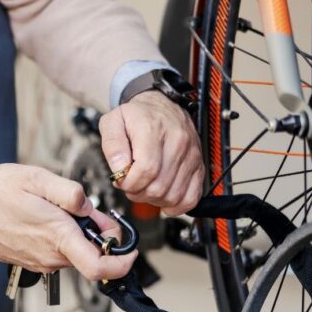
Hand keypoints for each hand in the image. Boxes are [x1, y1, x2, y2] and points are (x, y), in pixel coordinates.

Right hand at [0, 165, 136, 280]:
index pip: (100, 267)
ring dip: (74, 236)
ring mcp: (39, 262)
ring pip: (73, 254)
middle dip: (95, 235)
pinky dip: (59, 240)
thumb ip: (70, 193)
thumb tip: (90, 207)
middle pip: (89, 255)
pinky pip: (56, 254)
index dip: (122, 263)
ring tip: (54, 210)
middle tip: (81, 210)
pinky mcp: (30, 262)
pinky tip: (41, 219)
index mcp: (57, 236)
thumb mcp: (38, 178)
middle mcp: (50, 256)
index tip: (130, 251)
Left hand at [99, 91, 204, 215]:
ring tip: (145, 187)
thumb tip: (119, 170)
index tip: (122, 180)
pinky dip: (176, 206)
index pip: (145, 170)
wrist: (162, 105)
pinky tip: (163, 198)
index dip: (129, 184)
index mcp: (154, 130)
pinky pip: (191, 198)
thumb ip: (112, 146)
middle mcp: (177, 142)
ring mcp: (191, 155)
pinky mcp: (199, 166)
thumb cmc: (137, 116)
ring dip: (154, 200)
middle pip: (158, 187)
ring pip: (173, 196)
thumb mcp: (113, 122)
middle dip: (138, 193)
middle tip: (131, 184)